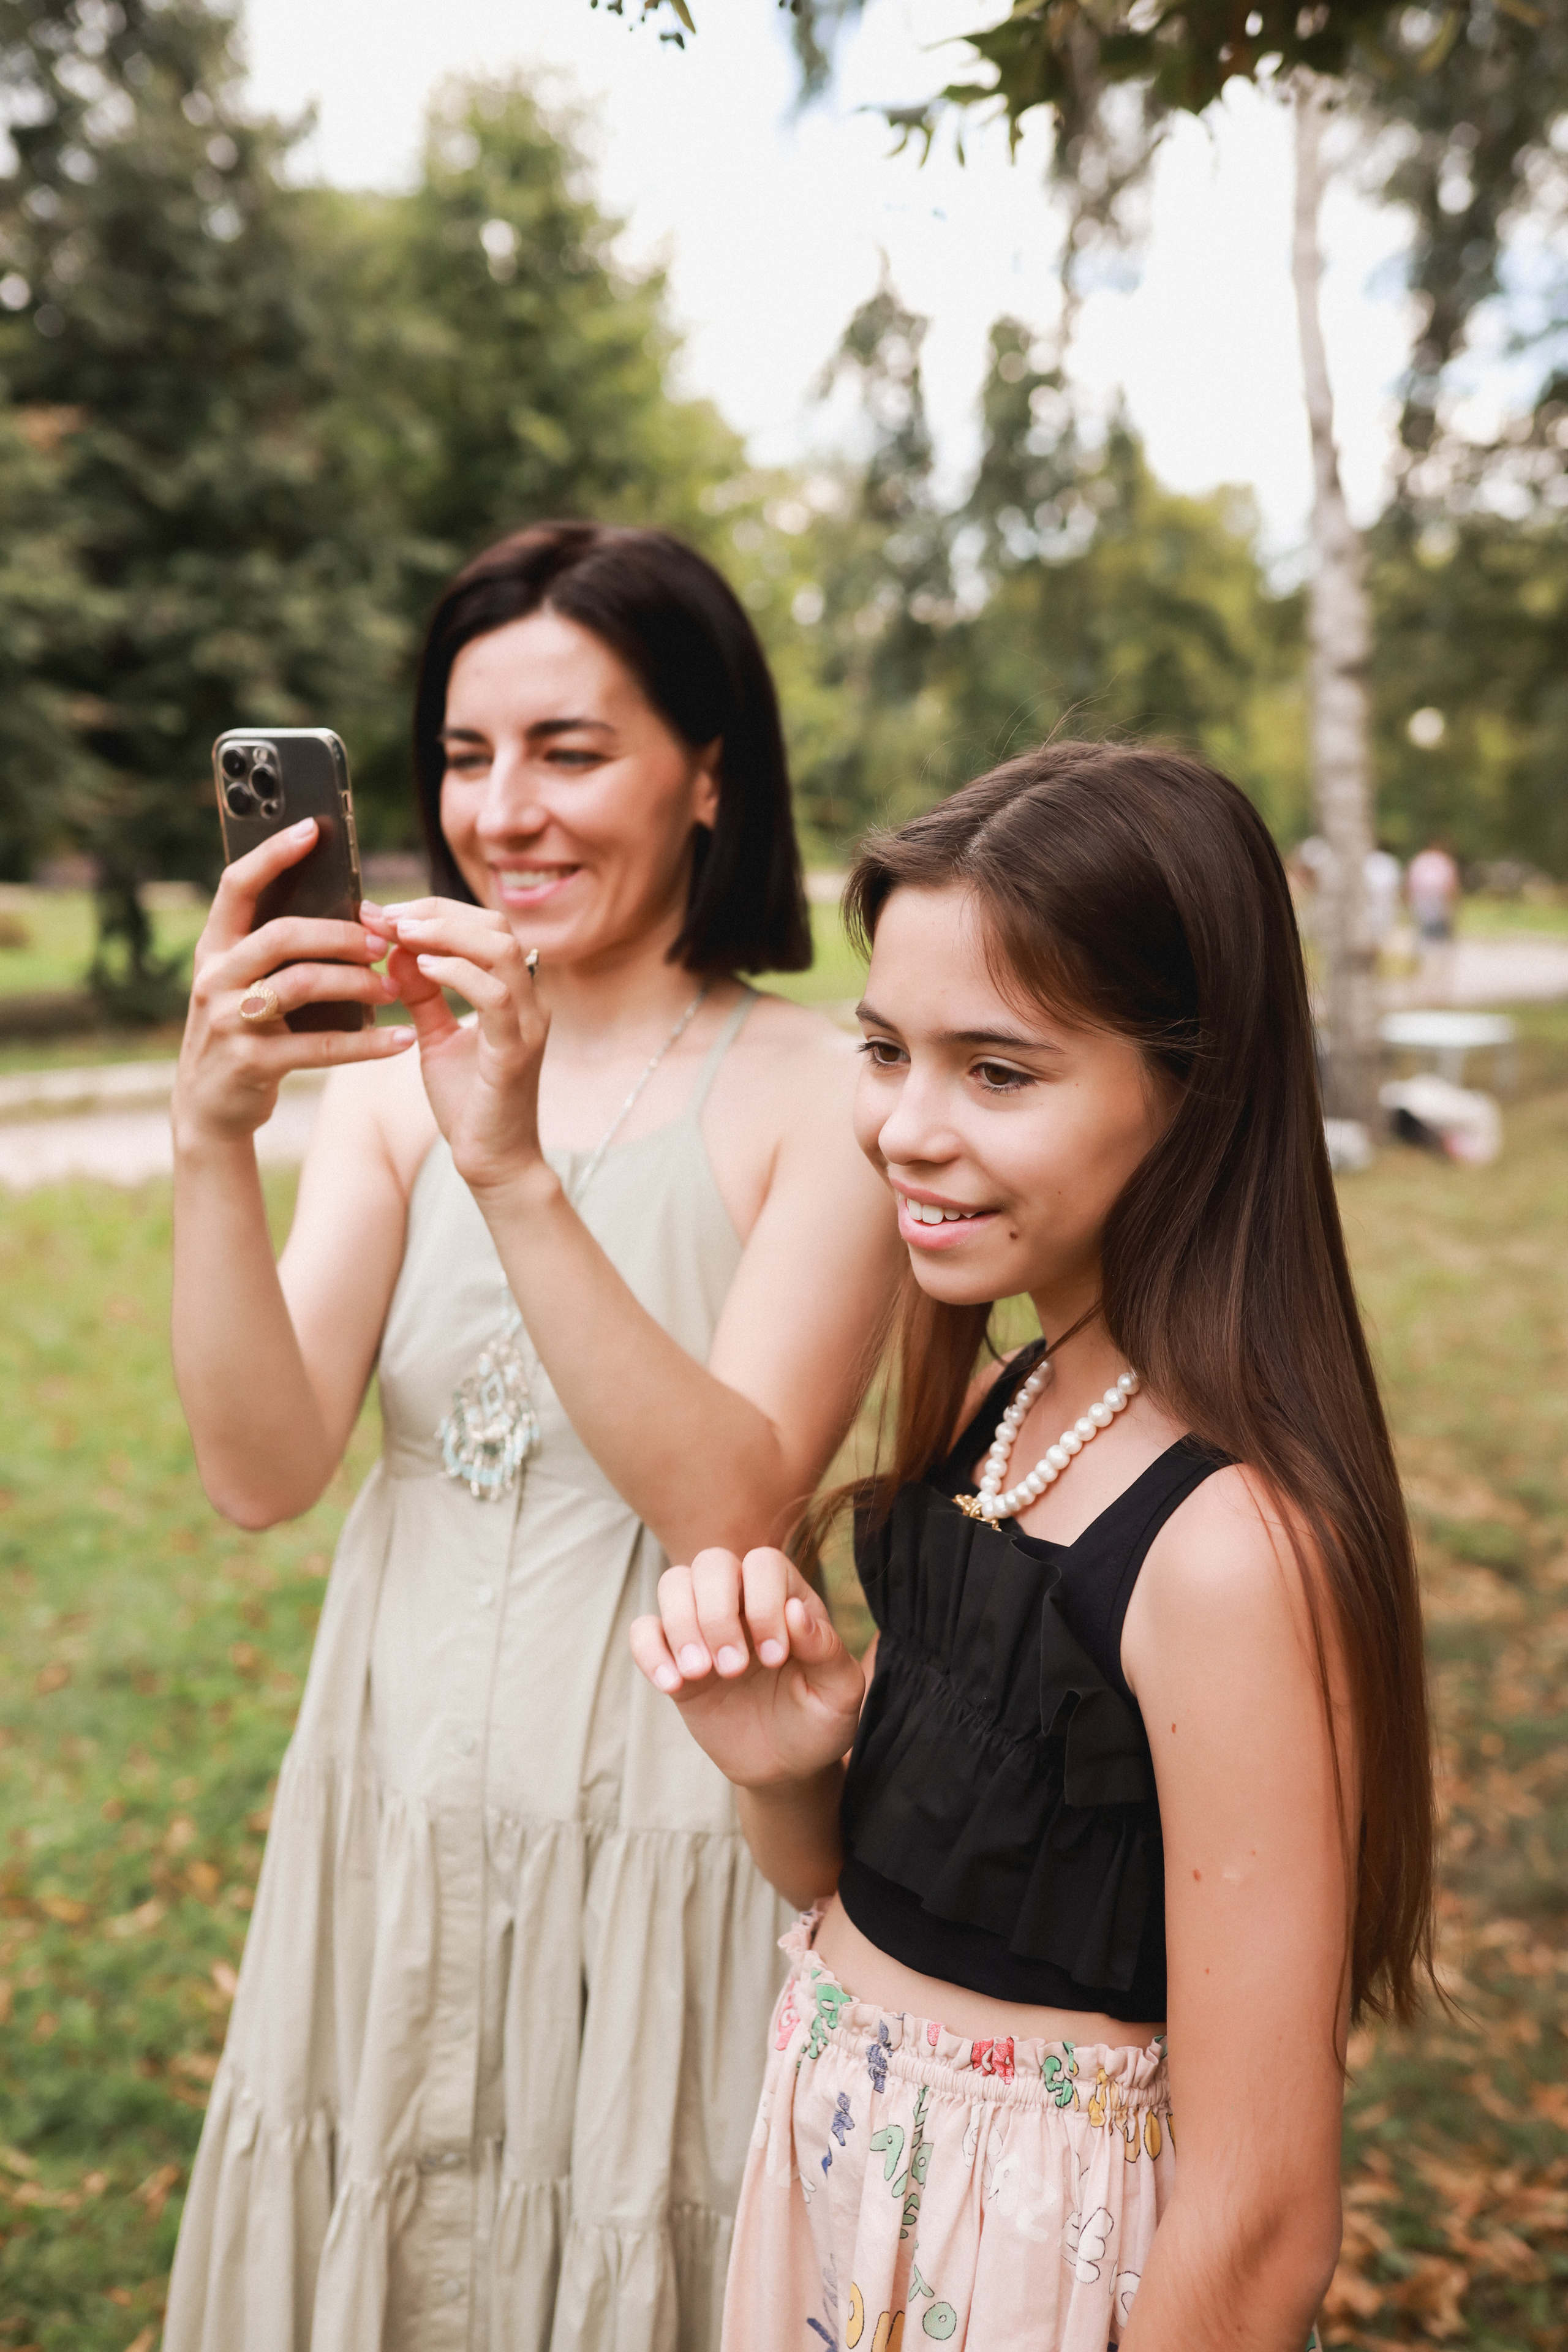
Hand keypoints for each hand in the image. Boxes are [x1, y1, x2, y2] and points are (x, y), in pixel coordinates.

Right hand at [174, 821, 409, 1147]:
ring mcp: (227, 1019)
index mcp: (215, 947)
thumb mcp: (246, 983)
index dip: (273, 854)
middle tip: (383, 943)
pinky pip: (320, 1047)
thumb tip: (349, 908)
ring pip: (301, 984)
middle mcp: (215, 976)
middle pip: (282, 934)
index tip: (313, 829)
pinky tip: (402, 1039)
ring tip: (394, 989)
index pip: (236, 885)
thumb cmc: (244, 1032)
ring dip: (356, 983)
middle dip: (340, 934)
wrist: (210, 1107)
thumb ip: (279, 949)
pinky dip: (367, 1044)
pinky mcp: (250, 1062)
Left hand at [368, 898, 546, 1197]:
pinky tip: (421, 967)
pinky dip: (457, 972)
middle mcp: (530, 999)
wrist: (492, 1161)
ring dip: (445, 933)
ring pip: (500, 950)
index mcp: (515, 991)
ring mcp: (528, 1023)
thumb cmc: (468, 1102)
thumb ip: (423, 993)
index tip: (384, 913)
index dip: (435, 911)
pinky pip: (494, 996)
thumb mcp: (437, 1036)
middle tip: (386, 917)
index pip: (485, 926)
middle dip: (437, 912)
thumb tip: (396, 949)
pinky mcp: (515, 1051)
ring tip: (401, 933)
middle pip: (495, 925)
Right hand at [630, 1547, 866, 1789]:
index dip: (764, 1604)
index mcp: (787, 1597)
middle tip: (734, 1669)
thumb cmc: (817, 1720)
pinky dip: (650, 1651)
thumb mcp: (839, 1693)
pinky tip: (672, 1686)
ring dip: (681, 1625)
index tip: (774, 1659)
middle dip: (717, 1613)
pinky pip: (644, 1630)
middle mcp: (742, 1600)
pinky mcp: (675, 1657)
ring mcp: (703, 1626)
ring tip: (700, 1674)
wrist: (783, 1766)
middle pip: (712, 1562)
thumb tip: (795, 1611)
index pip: (763, 1564)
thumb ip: (826, 1650)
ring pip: (673, 1583)